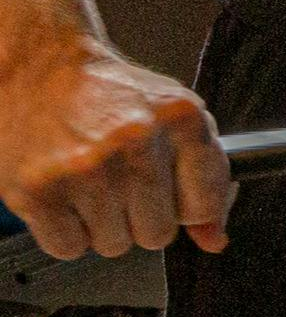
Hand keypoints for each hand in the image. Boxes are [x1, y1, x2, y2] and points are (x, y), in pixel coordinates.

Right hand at [0, 31, 232, 258]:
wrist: (43, 68)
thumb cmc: (111, 95)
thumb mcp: (174, 118)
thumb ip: (203, 177)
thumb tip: (215, 240)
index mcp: (180, 118)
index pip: (203, 205)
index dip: (185, 207)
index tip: (170, 193)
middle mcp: (135, 140)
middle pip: (158, 233)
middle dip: (140, 217)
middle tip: (120, 182)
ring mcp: (85, 167)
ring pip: (114, 245)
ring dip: (102, 225)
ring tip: (89, 183)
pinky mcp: (39, 190)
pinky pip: (68, 248)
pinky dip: (66, 232)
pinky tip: (64, 194)